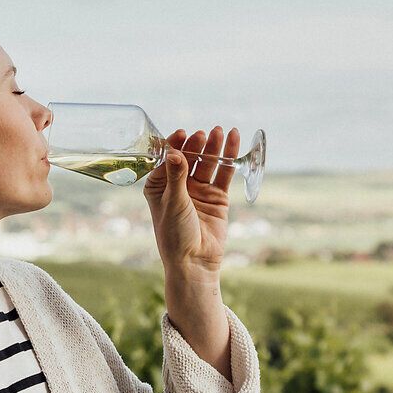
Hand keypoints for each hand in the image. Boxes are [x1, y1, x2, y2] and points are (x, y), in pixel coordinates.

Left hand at [142, 125, 239, 277]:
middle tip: (204, 133)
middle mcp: (179, 185)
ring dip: (214, 147)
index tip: (183, 133)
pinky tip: (233, 142)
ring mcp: (199, 190)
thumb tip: (175, 151)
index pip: (169, 159)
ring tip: (220, 131)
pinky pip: (224, 174)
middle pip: (190, 158)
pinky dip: (229, 159)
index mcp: (159, 185)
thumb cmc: (175, 235)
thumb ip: (176, 177)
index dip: (176, 145)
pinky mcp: (217, 197)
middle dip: (197, 144)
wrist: (195, 262)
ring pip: (208, 163)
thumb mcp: (173, 203)